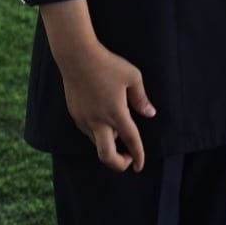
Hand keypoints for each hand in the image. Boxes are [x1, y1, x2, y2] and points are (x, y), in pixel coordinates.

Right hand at [57, 43, 154, 171]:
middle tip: (129, 160)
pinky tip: (105, 118)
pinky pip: (88, 131)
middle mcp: (98, 121)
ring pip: (96, 143)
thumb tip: (150, 114)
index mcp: (116, 113)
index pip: (131, 140)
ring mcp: (84, 120)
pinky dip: (99, 132)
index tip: (140, 166)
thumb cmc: (108, 65)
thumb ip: (141, 98)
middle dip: (118, 163)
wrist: (77, 58)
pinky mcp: (75, 115)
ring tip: (121, 128)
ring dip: (110, 143)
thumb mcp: (133, 77)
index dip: (138, 155)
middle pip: (106, 156)